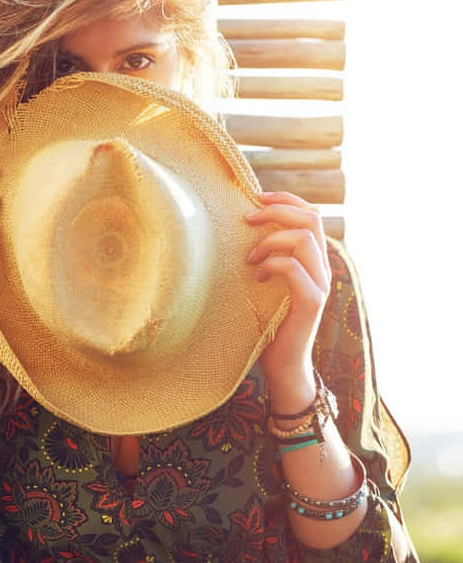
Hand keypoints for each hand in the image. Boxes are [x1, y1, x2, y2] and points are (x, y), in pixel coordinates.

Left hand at [245, 191, 330, 410]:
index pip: (311, 214)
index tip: (257, 196)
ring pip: (304, 239)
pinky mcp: (312, 302)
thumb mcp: (264, 283)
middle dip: (278, 210)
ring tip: (250, 258)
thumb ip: (265, 257)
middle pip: (311, 219)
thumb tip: (240, 229)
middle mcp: (322, 268)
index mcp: (313, 259)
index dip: (286, 199)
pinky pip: (294, 268)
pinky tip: (257, 277)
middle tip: (247, 218)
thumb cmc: (267, 324)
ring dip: (271, 241)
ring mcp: (320, 284)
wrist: (282, 366)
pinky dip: (272, 265)